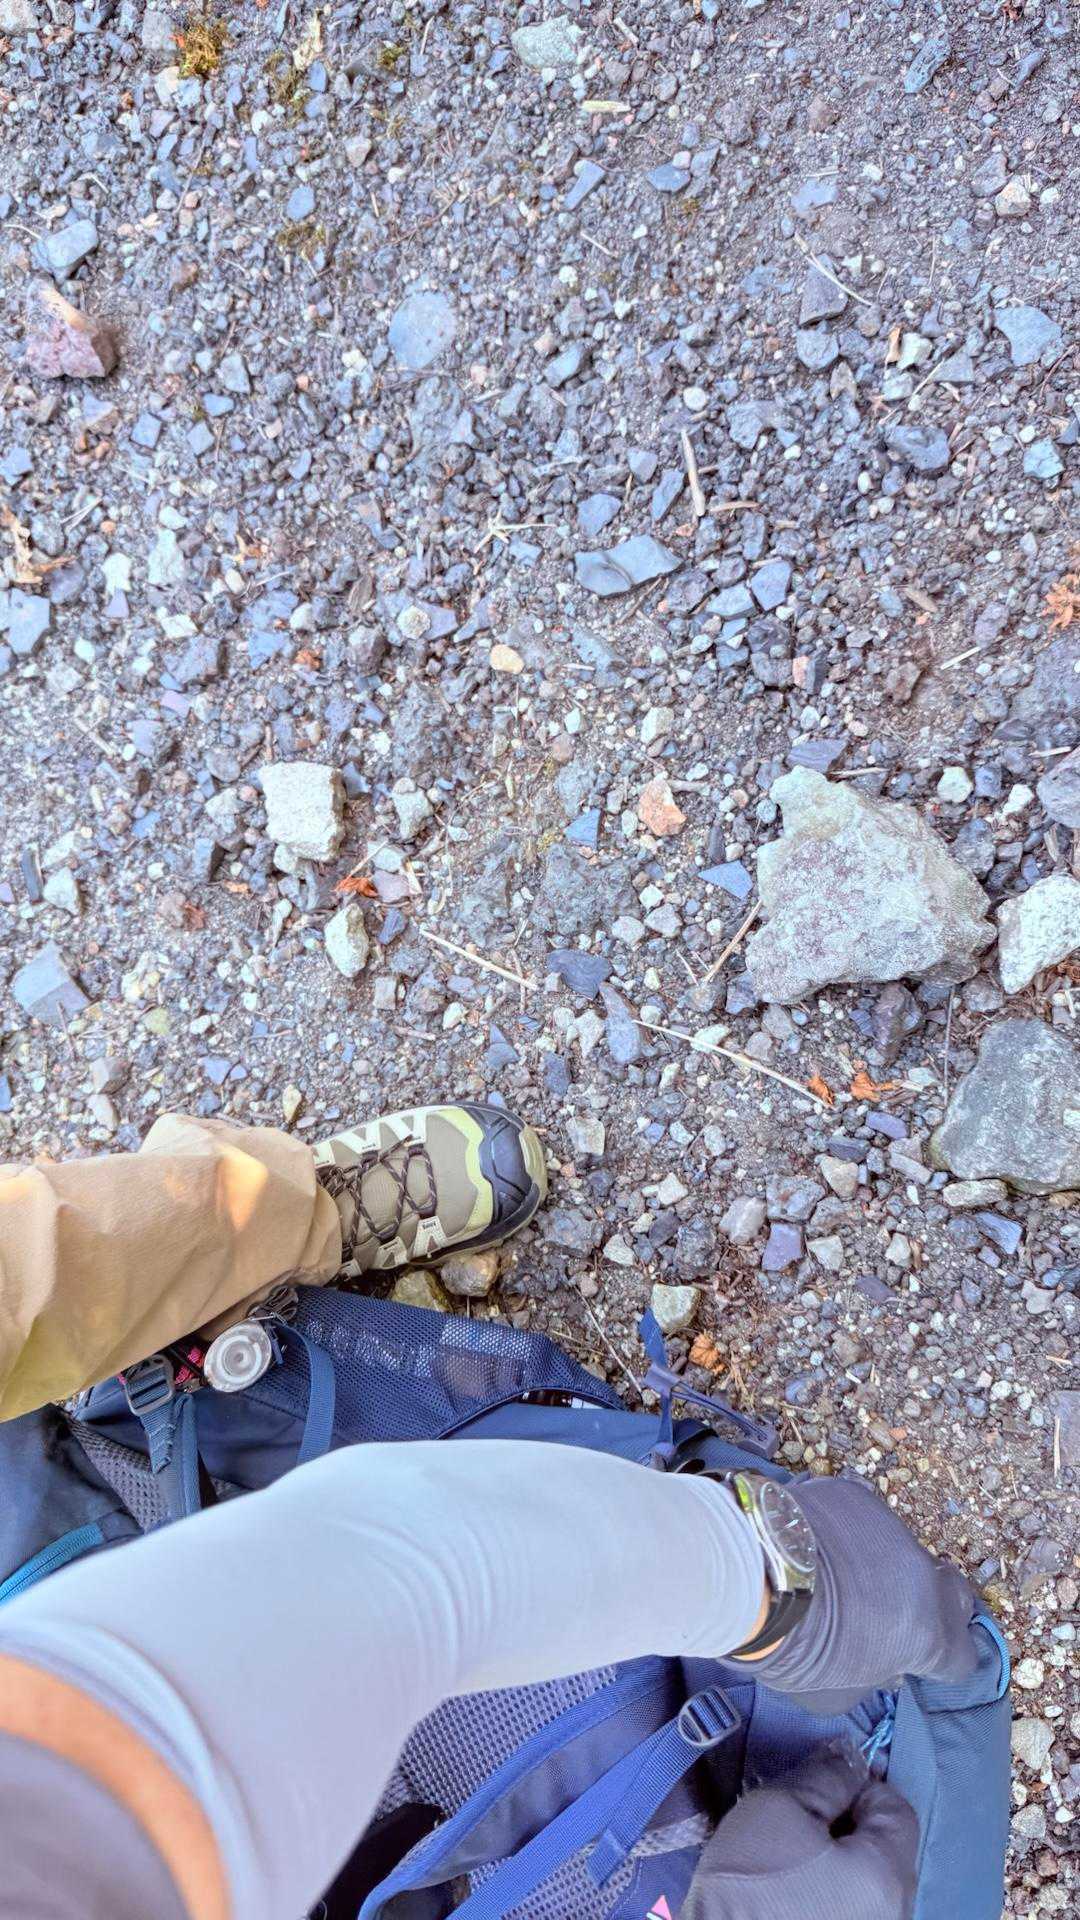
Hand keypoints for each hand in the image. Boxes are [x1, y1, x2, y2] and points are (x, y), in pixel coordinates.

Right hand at [681, 1746, 918, 1919]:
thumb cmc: (750, 1881)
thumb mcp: (780, 1806)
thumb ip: (827, 1775)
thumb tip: (852, 1756)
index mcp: (889, 1877)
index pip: (895, 1808)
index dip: (856, 1785)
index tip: (816, 1788)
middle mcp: (897, 1914)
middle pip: (884, 1846)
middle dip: (846, 1822)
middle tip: (797, 1822)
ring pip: (868, 1879)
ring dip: (836, 1857)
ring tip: (790, 1856)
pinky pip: (852, 1905)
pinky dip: (829, 1888)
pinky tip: (793, 1889)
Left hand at [745, 1473, 978, 1712]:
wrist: (751, 1572)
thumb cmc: (792, 1647)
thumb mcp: (837, 1692)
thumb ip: (875, 1674)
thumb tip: (883, 1660)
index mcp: (927, 1634)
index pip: (964, 1655)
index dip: (943, 1661)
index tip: (921, 1660)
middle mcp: (921, 1575)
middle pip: (954, 1592)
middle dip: (936, 1605)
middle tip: (900, 1614)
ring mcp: (890, 1527)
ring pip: (900, 1549)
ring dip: (882, 1564)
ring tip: (834, 1573)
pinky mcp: (856, 1495)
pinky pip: (861, 1518)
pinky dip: (846, 1531)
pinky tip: (811, 1542)